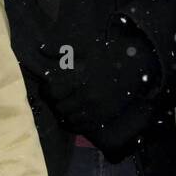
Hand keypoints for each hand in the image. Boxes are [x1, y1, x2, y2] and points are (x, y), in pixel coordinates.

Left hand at [46, 16, 158, 131]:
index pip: (53, 92)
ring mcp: (96, 109)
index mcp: (80, 79)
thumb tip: (40, 49)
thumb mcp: (84, 47)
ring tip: (66, 105)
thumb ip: (61, 49)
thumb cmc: (107, 55)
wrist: (134, 67)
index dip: (48, 90)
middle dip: (56, 102)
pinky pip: (82, 128)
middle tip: (57, 97)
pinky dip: (75, 123)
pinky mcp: (103, 118)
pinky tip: (75, 115)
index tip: (48, 87)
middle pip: (60, 107)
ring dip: (65, 113)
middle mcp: (87, 97)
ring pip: (69, 119)